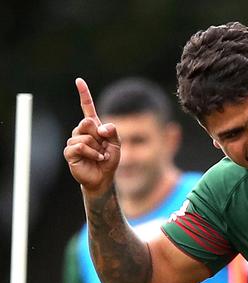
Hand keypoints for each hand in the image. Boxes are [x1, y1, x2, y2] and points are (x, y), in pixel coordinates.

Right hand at [63, 78, 120, 194]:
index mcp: (93, 126)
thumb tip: (100, 127)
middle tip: (102, 146)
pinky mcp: (70, 152)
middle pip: (86, 122)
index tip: (79, 80)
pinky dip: (92, 153)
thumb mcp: (117, 143)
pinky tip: (95, 158)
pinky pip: (80, 146)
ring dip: (97, 147)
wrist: (103, 177)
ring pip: (85, 136)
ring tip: (99, 155)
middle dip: (98, 135)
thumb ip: (112, 131)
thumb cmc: (109, 159)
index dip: (84, 94)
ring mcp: (74, 141)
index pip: (87, 107)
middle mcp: (81, 131)